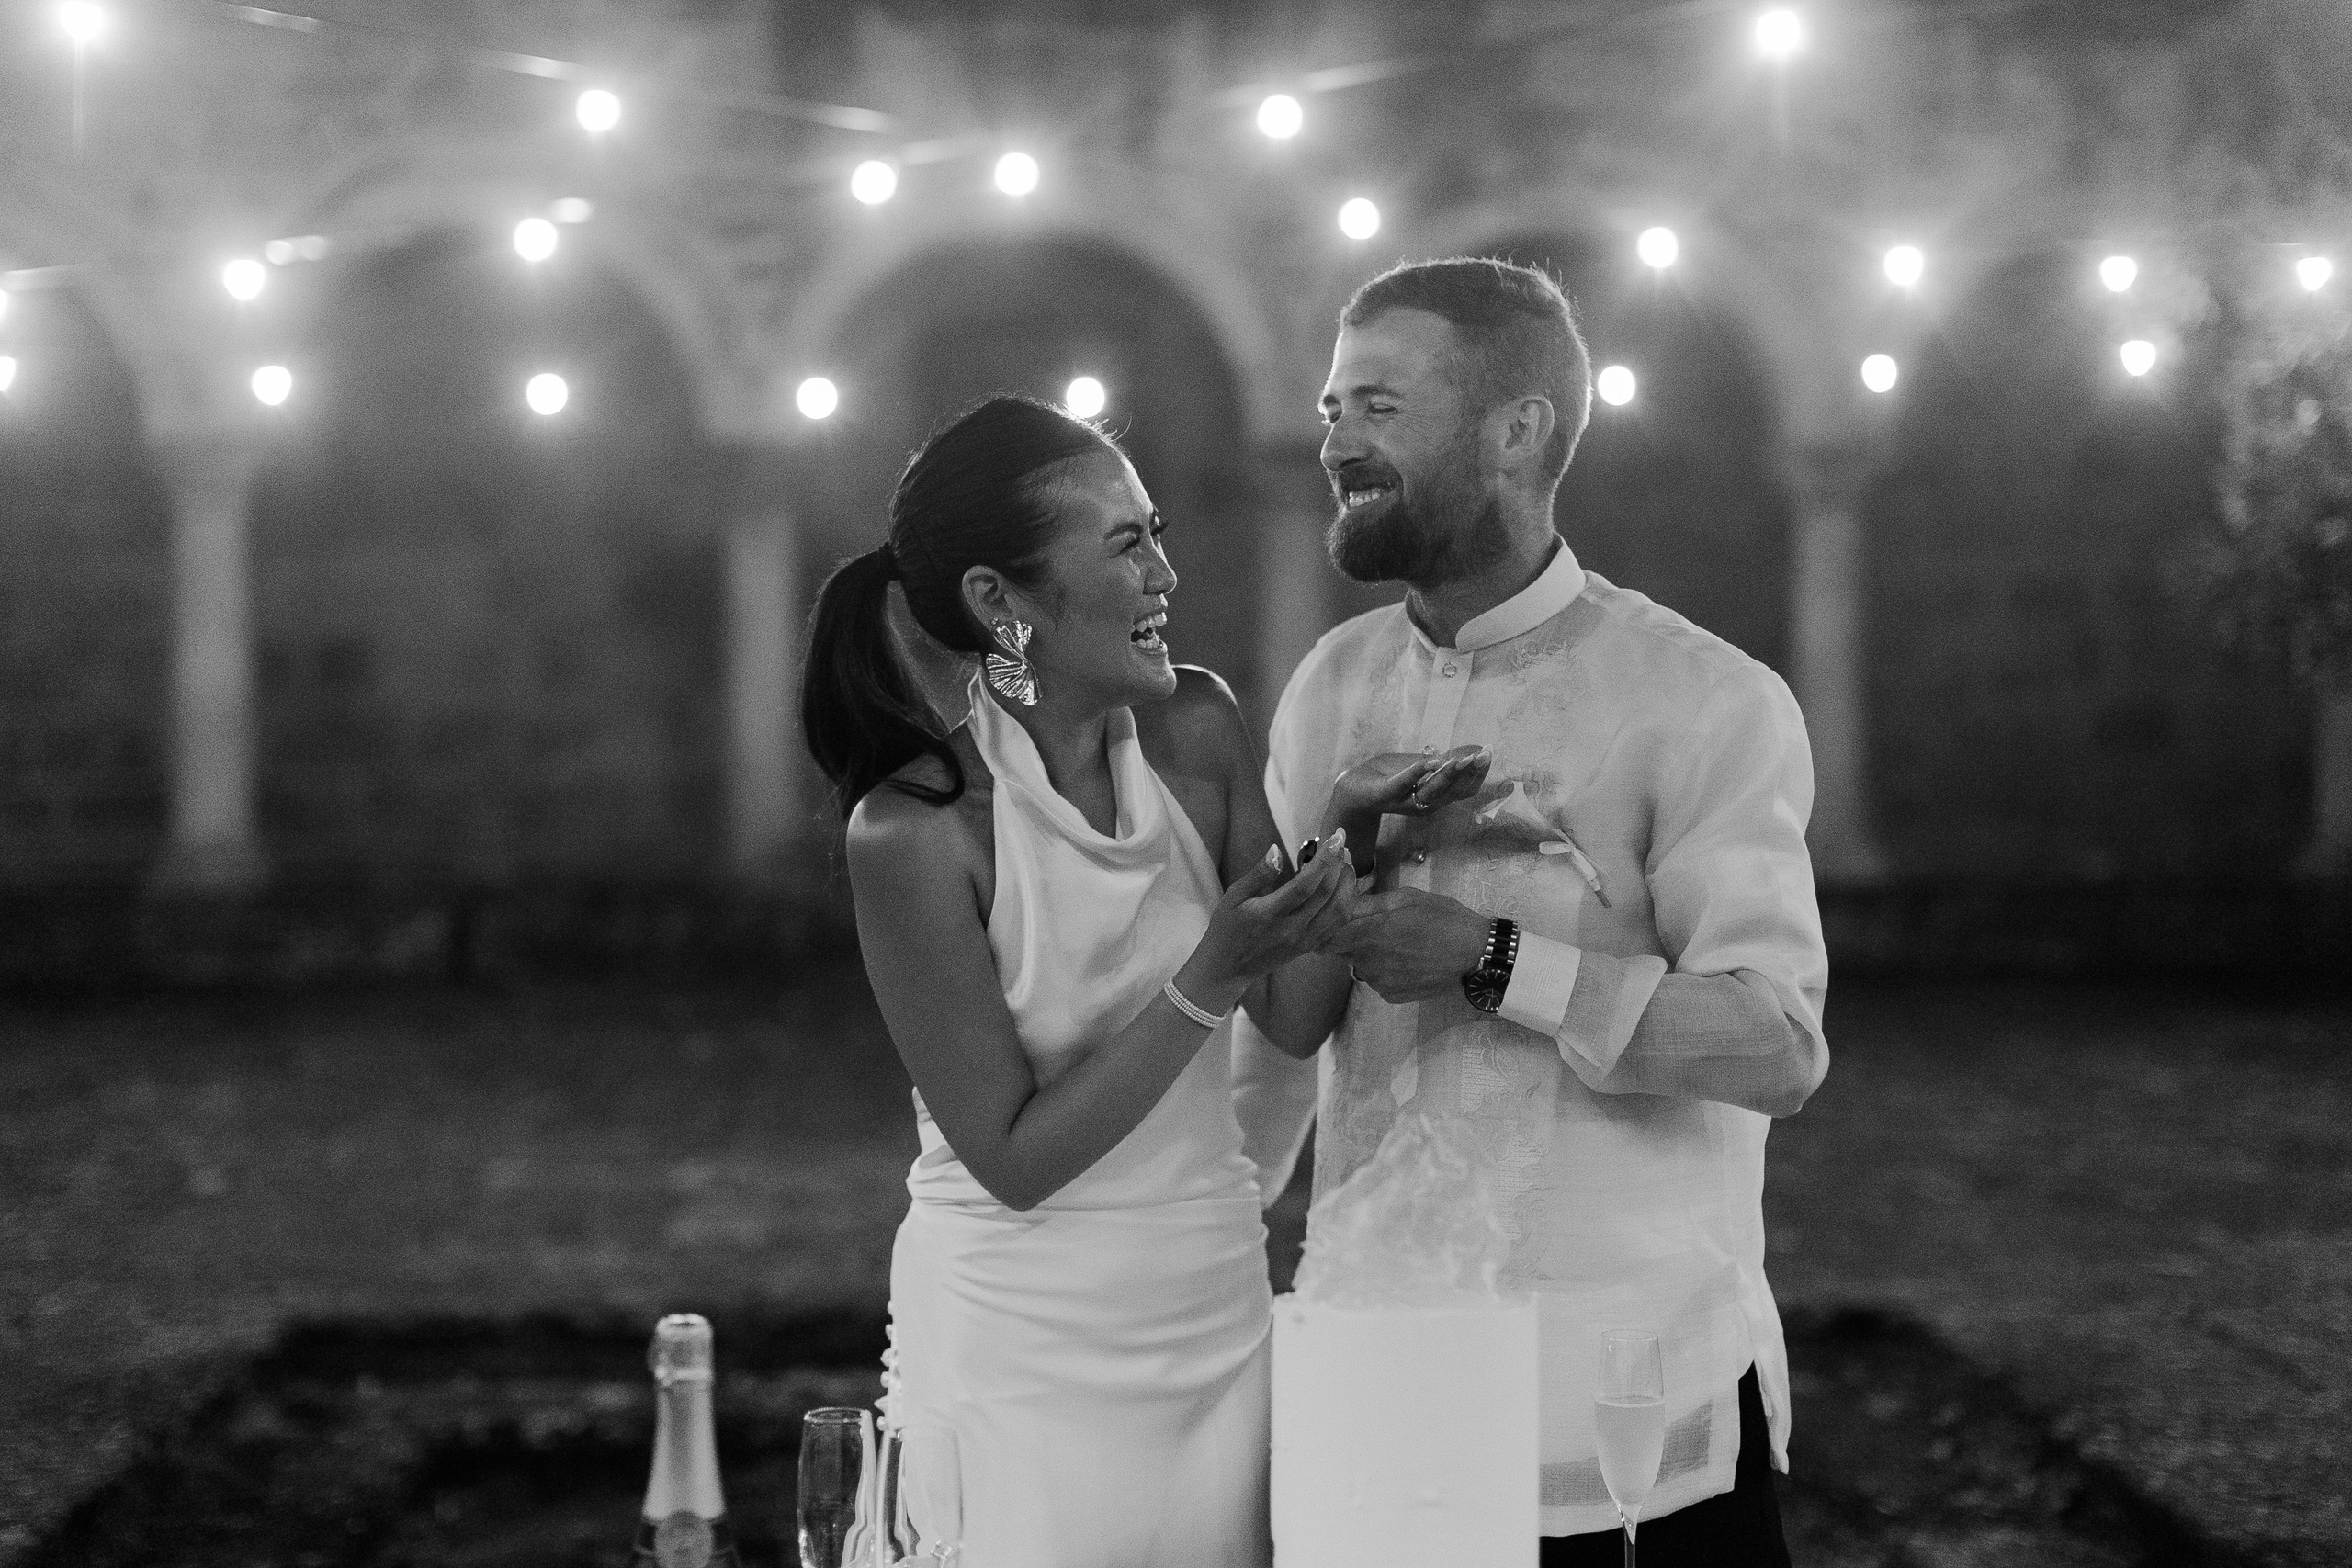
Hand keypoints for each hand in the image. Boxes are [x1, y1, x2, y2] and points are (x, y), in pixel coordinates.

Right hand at [1182, 831, 1356, 1008]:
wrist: (1228, 969)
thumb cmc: (1227, 928)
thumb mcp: (1233, 897)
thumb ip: (1258, 874)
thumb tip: (1276, 850)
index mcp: (1271, 914)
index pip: (1307, 884)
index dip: (1325, 859)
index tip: (1334, 837)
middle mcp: (1293, 929)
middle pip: (1328, 893)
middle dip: (1339, 863)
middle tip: (1339, 841)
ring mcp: (1305, 940)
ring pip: (1340, 909)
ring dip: (1348, 881)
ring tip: (1345, 859)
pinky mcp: (1311, 947)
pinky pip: (1338, 923)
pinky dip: (1347, 900)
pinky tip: (1345, 884)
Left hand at [1323, 887, 1492, 1003]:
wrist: (1475, 954)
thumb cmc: (1443, 919)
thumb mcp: (1407, 898)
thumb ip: (1370, 903)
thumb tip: (1344, 902)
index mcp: (1368, 933)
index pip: (1326, 938)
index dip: (1330, 930)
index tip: (1341, 922)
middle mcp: (1368, 962)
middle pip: (1344, 952)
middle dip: (1354, 941)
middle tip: (1380, 929)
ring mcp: (1380, 982)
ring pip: (1362, 968)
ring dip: (1371, 958)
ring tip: (1401, 945)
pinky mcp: (1392, 996)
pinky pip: (1379, 982)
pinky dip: (1387, 973)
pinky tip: (1409, 962)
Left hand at [1328, 747, 1491, 823]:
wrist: (1354, 789)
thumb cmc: (1389, 775)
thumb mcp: (1419, 766)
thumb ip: (1443, 761)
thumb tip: (1475, 749)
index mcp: (1435, 797)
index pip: (1462, 789)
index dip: (1477, 774)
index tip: (1490, 756)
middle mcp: (1424, 803)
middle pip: (1452, 790)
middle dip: (1469, 773)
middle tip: (1484, 755)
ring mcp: (1405, 801)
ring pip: (1432, 789)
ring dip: (1447, 774)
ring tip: (1463, 759)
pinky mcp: (1385, 794)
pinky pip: (1403, 783)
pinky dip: (1417, 772)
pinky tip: (1430, 762)